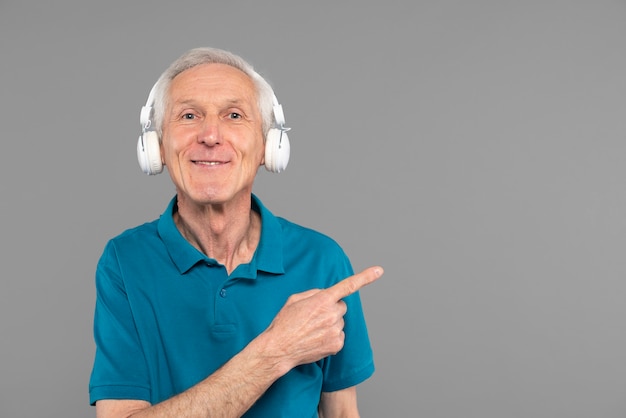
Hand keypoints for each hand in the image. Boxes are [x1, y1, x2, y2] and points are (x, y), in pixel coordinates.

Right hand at [261, 266, 382, 370]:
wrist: (279, 348)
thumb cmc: (284, 323)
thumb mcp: (295, 300)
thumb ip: (314, 293)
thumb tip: (325, 294)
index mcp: (322, 300)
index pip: (348, 286)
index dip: (365, 277)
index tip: (379, 271)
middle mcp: (332, 314)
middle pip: (341, 307)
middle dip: (331, 309)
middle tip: (314, 317)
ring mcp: (336, 331)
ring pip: (340, 322)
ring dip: (330, 323)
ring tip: (312, 330)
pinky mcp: (337, 344)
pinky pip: (339, 335)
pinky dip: (331, 336)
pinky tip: (316, 339)